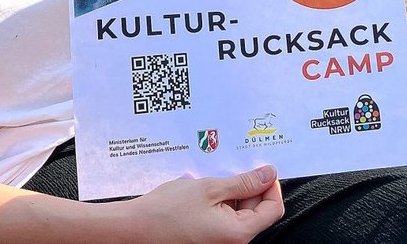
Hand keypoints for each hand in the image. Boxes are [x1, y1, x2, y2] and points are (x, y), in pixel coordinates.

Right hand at [125, 165, 283, 242]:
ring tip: (214, 179)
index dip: (271, 186)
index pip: (272, 209)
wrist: (134, 229)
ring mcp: (220, 241)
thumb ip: (244, 182)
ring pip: (240, 212)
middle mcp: (232, 242)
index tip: (260, 169)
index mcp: (238, 233)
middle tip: (233, 169)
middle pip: (257, 210)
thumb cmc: (167, 211)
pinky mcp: (209, 238)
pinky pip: (225, 217)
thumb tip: (269, 174)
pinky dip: (221, 202)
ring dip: (233, 193)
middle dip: (250, 187)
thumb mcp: (210, 188)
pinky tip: (206, 190)